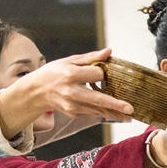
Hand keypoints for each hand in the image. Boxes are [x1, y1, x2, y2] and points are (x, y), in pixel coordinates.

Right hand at [0, 48, 132, 136]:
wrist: (36, 90)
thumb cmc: (54, 72)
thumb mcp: (70, 60)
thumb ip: (91, 58)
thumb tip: (109, 52)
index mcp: (71, 75)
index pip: (96, 75)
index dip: (104, 74)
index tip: (107, 73)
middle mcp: (72, 92)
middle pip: (97, 99)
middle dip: (115, 104)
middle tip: (130, 108)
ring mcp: (72, 105)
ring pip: (97, 110)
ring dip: (114, 113)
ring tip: (129, 115)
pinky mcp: (73, 113)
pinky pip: (92, 113)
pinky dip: (104, 113)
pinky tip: (116, 113)